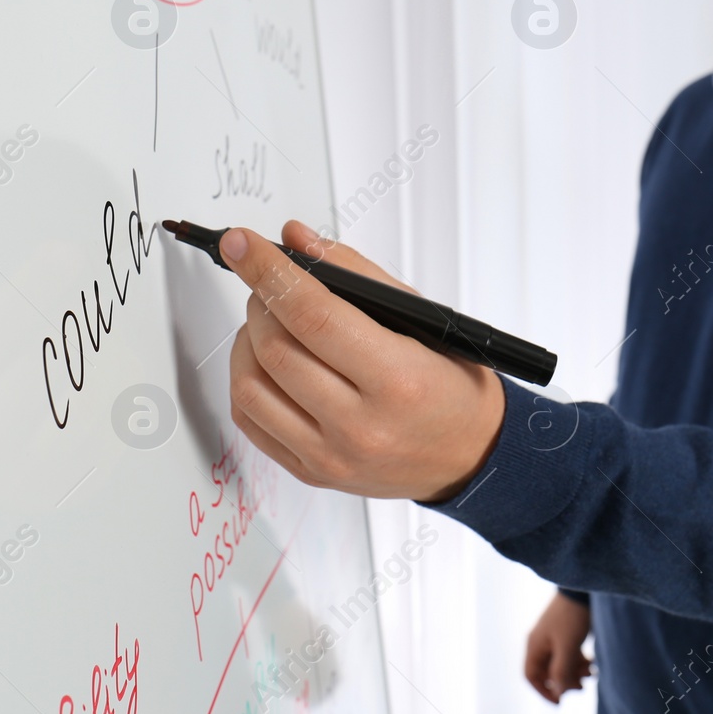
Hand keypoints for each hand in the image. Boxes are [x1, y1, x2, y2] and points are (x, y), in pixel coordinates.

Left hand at [221, 220, 505, 502]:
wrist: (470, 454)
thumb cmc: (448, 384)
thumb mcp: (419, 316)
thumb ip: (355, 273)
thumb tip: (295, 240)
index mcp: (397, 380)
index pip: (313, 315)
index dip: (269, 271)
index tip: (242, 243)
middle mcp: (361, 426)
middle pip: (275, 348)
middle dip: (260, 301)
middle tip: (272, 285)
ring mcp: (331, 456)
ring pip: (250, 386)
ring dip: (246, 341)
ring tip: (269, 324)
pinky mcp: (310, 473)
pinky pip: (249, 422)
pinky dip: (246, 380)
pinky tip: (268, 364)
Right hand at [524, 593, 593, 703]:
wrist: (583, 591)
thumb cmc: (571, 618)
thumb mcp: (567, 647)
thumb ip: (561, 671)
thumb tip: (559, 693)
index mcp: (535, 646)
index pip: (531, 676)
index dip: (543, 691)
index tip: (560, 701)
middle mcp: (541, 644)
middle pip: (548, 673)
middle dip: (565, 682)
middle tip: (582, 686)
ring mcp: (553, 639)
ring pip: (561, 665)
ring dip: (575, 673)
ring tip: (592, 673)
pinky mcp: (565, 636)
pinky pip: (569, 656)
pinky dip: (579, 663)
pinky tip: (592, 663)